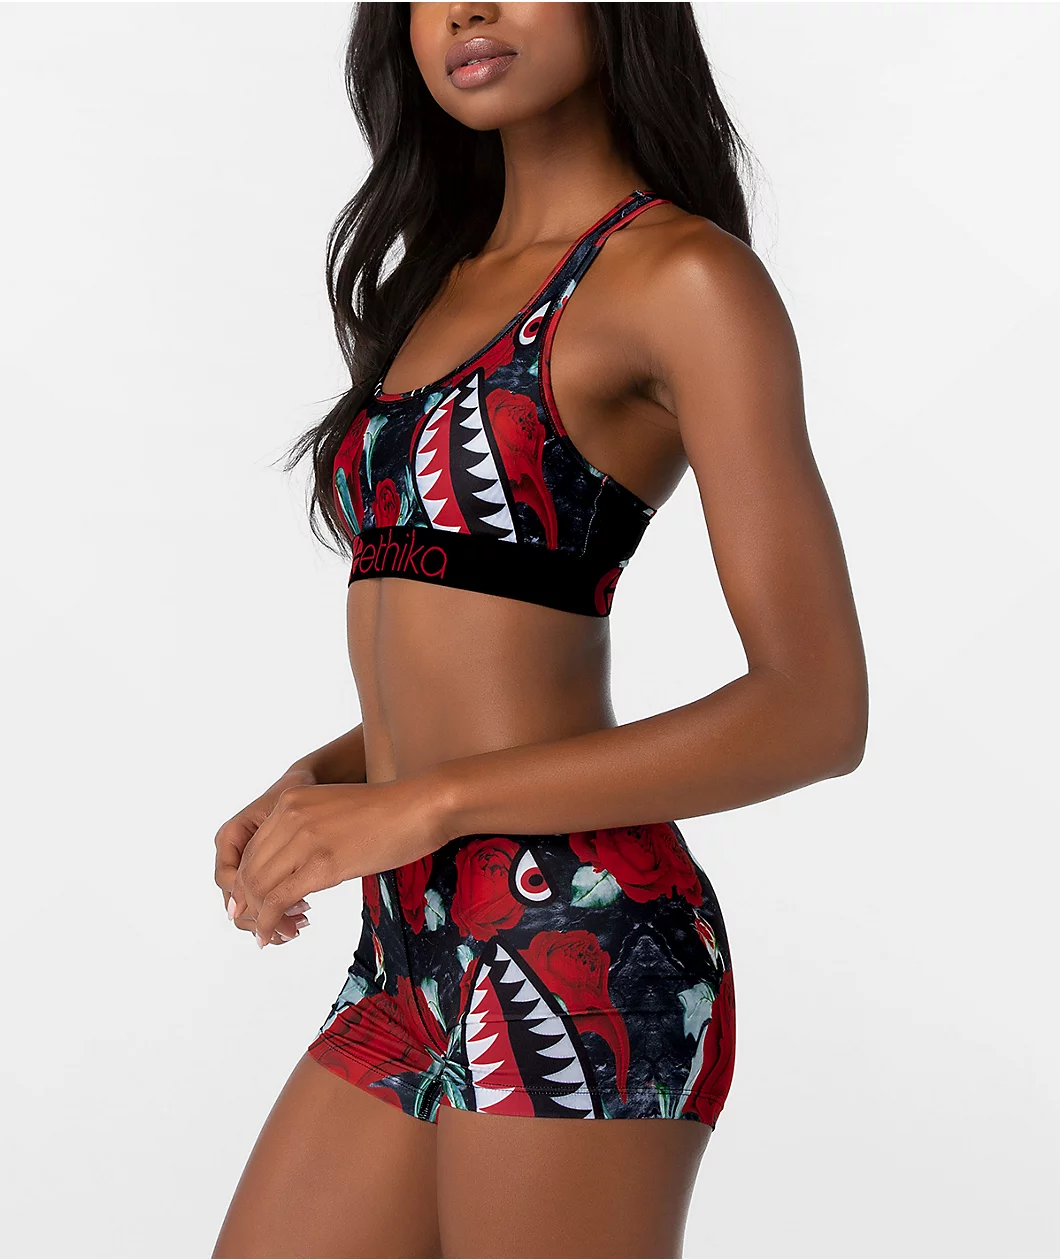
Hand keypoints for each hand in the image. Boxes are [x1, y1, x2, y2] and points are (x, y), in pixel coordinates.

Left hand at [228, 777, 446, 946]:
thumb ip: (308, 833)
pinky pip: (278, 899)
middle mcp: (289, 815)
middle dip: (250, 903)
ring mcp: (304, 838)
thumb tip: (296, 873)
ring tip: (273, 934)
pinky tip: (272, 935)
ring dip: (259, 917)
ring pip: (258, 886)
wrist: (421, 806)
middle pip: (248, 868)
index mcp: (290, 799)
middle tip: (264, 925)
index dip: (249, 882)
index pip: (252, 849)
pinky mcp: (321, 864)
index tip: (259, 904)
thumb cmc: (390, 812)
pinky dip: (268, 922)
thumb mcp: (334, 813)